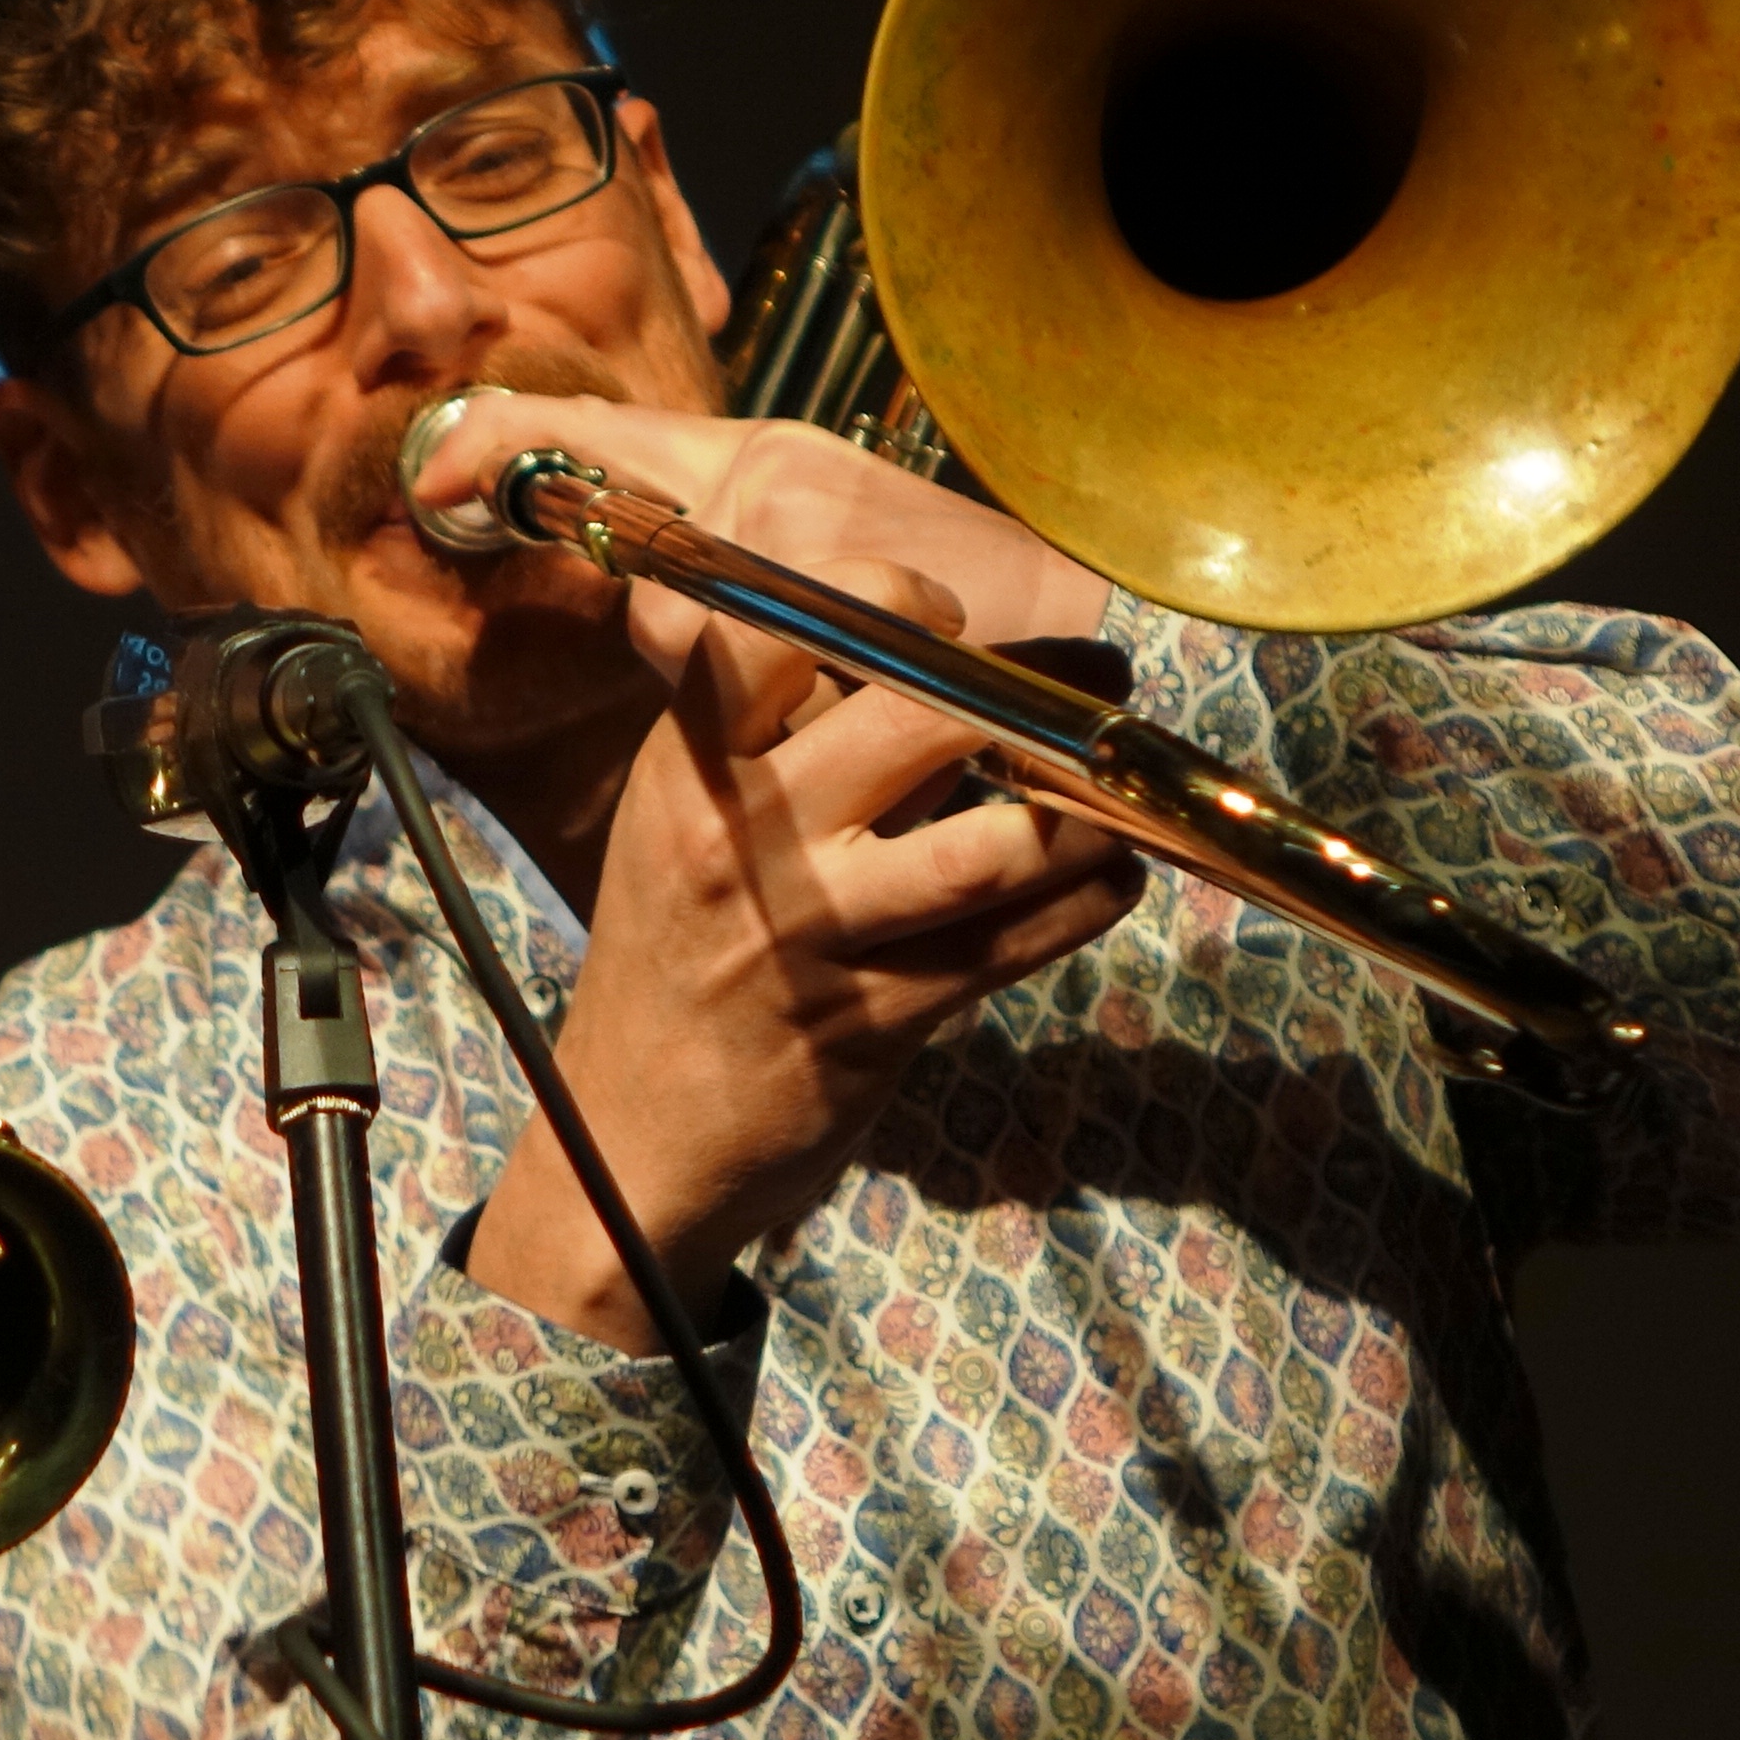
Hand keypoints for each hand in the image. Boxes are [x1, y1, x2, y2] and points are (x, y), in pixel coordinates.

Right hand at [430, 402, 1142, 1349]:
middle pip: (916, 718)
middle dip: (1021, 697)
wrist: (629, 1139)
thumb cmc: (672, 960)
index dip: (889, 600)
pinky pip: (1013, 948)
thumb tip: (900, 641)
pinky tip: (1104, 879)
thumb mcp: (675, 823)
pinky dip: (1082, 902)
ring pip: (988, 850)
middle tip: (1077, 701)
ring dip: (1079, 817)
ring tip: (1110, 800)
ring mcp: (814, 936)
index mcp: (691, 769)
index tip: (940, 621)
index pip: (784, 630)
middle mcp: (747, 840)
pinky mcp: (874, 1025)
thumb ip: (766, 735)